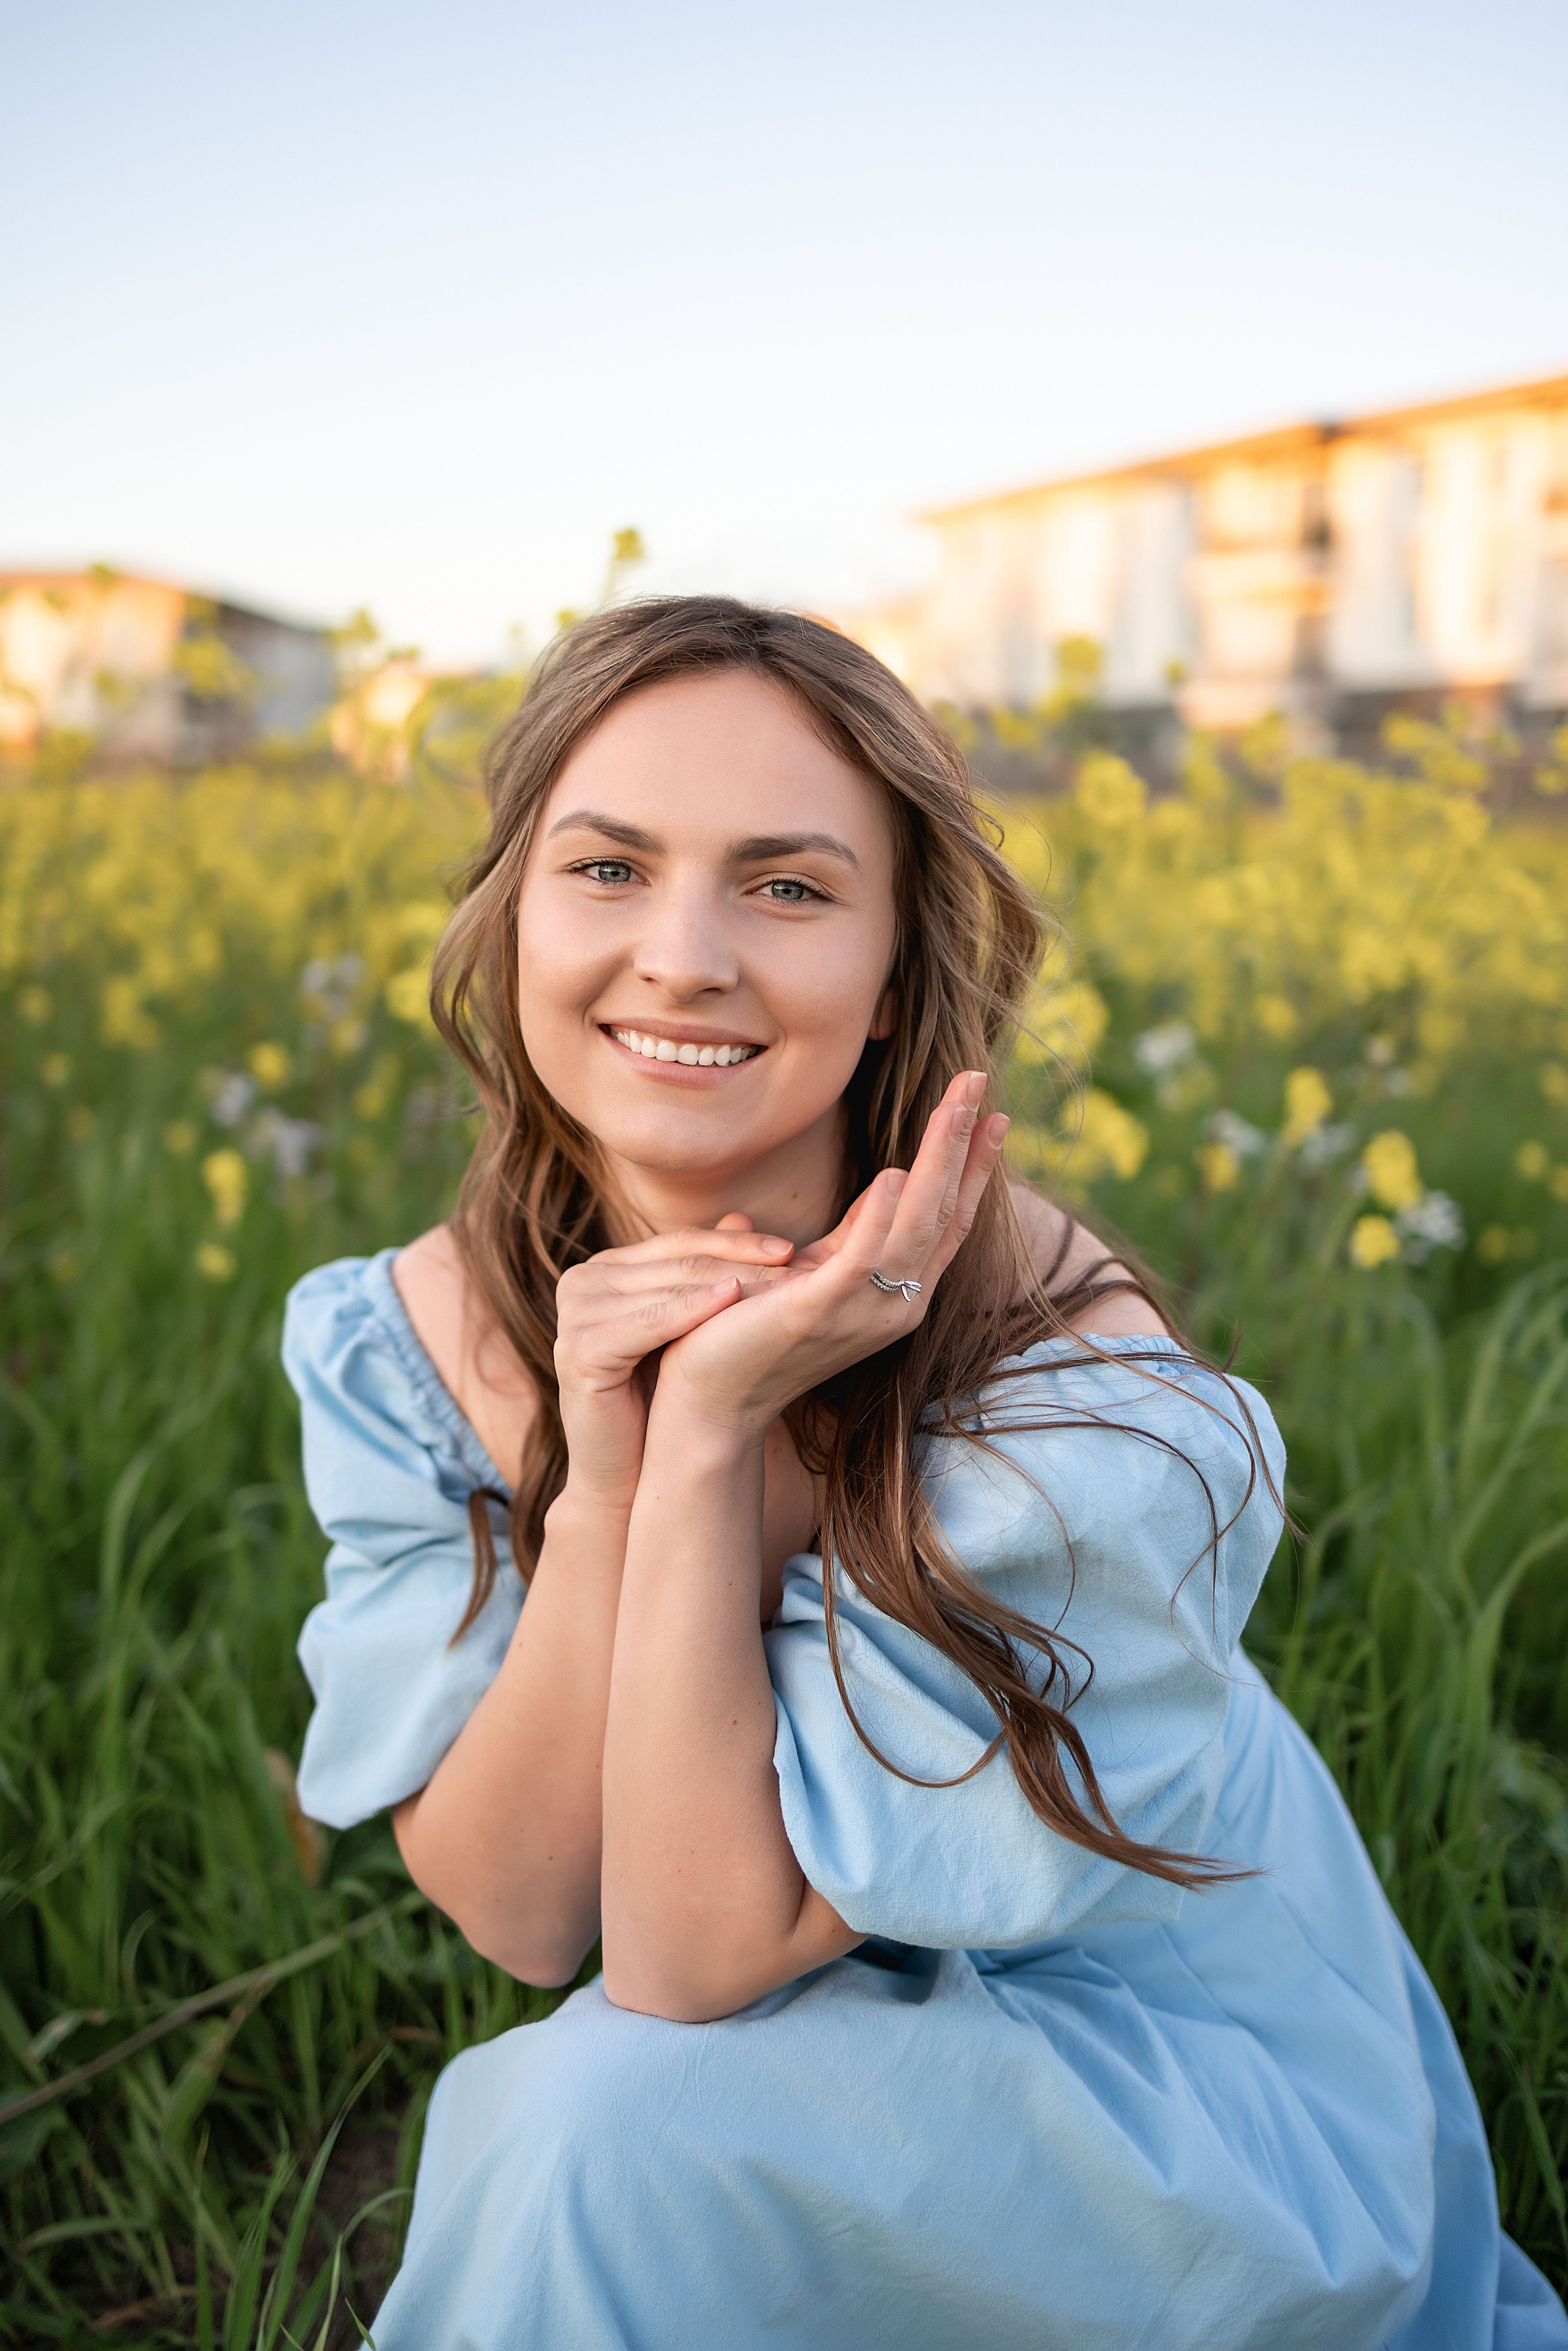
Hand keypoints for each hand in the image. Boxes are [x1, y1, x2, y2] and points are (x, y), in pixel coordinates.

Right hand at [554, 1220, 796, 1508]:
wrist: (626, 1473)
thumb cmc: (661, 1399)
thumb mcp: (686, 1327)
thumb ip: (703, 1271)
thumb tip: (743, 1215)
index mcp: (603, 1270)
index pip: (680, 1243)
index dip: (736, 1243)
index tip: (792, 1249)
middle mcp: (581, 1282)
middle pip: (677, 1262)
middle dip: (742, 1262)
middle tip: (798, 1264)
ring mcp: (573, 1314)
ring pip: (669, 1288)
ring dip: (732, 1283)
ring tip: (783, 1287)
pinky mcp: (578, 1349)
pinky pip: (648, 1322)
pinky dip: (692, 1310)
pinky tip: (733, 1301)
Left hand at [652, 1072, 1009, 1440]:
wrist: (708, 1404)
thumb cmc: (745, 1341)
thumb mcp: (797, 1283)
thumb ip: (819, 1248)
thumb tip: (797, 1209)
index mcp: (891, 1294)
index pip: (946, 1221)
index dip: (971, 1167)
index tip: (991, 1113)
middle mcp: (892, 1307)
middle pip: (942, 1213)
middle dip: (962, 1144)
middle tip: (978, 1081)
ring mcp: (861, 1313)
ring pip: (914, 1226)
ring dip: (936, 1162)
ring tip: (952, 1107)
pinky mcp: (817, 1313)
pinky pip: (860, 1260)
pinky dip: (879, 1218)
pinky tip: (894, 1174)